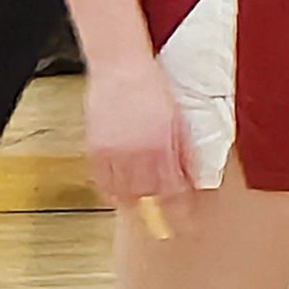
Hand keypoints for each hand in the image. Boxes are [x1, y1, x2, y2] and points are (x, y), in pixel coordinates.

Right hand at [85, 54, 193, 208]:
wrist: (120, 66)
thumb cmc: (152, 88)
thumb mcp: (178, 119)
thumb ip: (185, 152)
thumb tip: (193, 179)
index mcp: (161, 146)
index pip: (173, 191)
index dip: (180, 210)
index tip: (185, 221)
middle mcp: (136, 153)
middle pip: (148, 197)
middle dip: (158, 210)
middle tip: (163, 219)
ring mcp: (112, 152)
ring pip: (123, 194)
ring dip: (135, 202)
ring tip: (142, 206)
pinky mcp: (94, 148)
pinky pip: (101, 181)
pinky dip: (111, 191)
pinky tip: (119, 193)